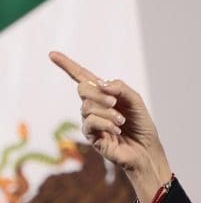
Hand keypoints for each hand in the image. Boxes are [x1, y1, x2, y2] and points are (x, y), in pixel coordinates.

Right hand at [49, 51, 171, 202]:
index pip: (82, 77)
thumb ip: (120, 88)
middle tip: (116, 103)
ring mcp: (90, 121)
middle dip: (100, 93)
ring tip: (121, 122)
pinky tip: (116, 131)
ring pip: (88, 106)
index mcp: (104, 94)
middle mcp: (93, 105)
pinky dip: (106, 123)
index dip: (67, 65)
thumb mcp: (135, 101)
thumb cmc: (141, 124)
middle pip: (83, 87)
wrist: (146, 149)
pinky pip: (90, 122)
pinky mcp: (90, 135)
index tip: (52, 54)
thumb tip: (100, 83)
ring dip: (109, 112)